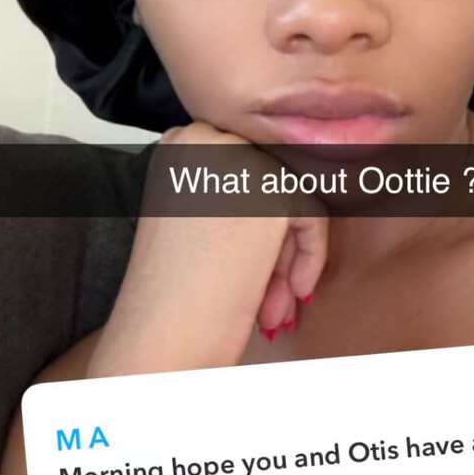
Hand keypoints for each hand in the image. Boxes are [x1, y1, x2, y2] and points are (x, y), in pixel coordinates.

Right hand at [161, 123, 328, 338]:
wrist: (161, 335)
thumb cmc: (170, 292)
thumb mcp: (191, 218)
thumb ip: (227, 191)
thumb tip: (283, 188)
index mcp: (177, 144)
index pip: (241, 168)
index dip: (251, 221)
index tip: (246, 261)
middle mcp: (204, 139)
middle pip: (267, 183)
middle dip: (273, 243)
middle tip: (267, 294)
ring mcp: (237, 159)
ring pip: (290, 200)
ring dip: (286, 258)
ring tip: (273, 307)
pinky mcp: (272, 189)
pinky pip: (312, 214)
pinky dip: (310, 255)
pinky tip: (292, 292)